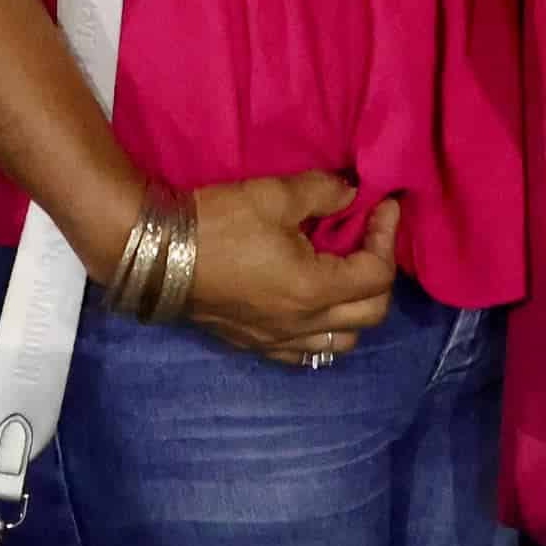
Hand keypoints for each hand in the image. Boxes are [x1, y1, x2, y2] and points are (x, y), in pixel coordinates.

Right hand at [179, 174, 401, 366]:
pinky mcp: (255, 345)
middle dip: (381, 273)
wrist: (156, 254)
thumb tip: (353, 193)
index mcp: (314, 289)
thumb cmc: (219, 222)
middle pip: (372, 313)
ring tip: (343, 274)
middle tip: (368, 239)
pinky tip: (313, 306)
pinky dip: (323, 333)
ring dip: (356, 310)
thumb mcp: (276, 195)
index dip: (388, 236)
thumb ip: (324, 192)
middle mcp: (304, 325)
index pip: (379, 274)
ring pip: (342, 342)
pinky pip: (307, 353)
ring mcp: (279, 340)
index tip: (382, 206)